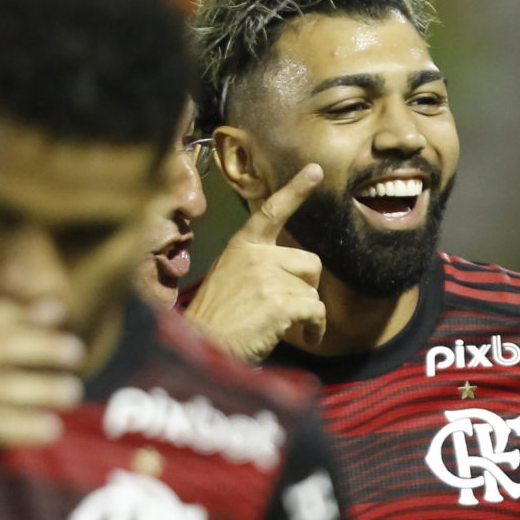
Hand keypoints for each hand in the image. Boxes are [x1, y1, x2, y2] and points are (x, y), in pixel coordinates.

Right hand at [183, 163, 328, 360]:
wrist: (203, 349)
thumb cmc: (217, 321)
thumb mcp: (229, 279)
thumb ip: (257, 267)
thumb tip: (296, 275)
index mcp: (241, 246)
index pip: (271, 211)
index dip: (296, 190)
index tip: (316, 170)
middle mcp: (254, 255)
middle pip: (310, 262)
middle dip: (307, 287)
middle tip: (288, 307)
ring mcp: (266, 277)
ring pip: (313, 291)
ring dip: (307, 312)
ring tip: (284, 326)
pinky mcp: (279, 302)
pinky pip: (316, 311)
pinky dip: (316, 328)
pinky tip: (305, 337)